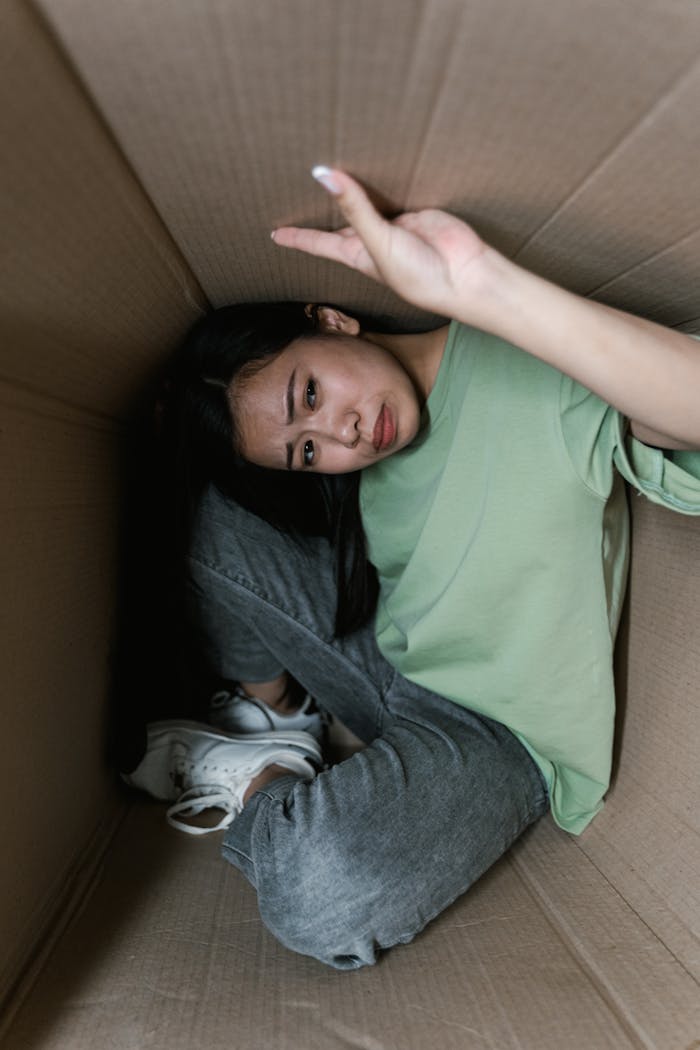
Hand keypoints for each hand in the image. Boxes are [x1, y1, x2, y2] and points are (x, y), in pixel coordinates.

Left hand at [272, 168, 488, 317]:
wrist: (463, 274)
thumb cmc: (418, 274)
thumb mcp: (379, 243)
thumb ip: (354, 208)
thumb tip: (324, 175)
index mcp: (356, 254)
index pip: (318, 243)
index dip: (297, 237)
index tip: (275, 234)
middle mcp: (372, 238)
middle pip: (340, 217)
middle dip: (323, 206)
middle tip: (297, 187)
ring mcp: (395, 222)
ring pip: (366, 198)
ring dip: (353, 184)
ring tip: (331, 161)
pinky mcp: (417, 208)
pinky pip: (394, 188)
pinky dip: (384, 177)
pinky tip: (373, 159)